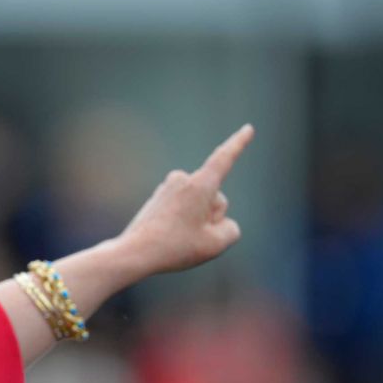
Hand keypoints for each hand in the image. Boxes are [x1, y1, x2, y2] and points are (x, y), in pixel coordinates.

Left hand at [118, 124, 254, 275]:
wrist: (134, 253)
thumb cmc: (175, 247)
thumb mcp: (216, 244)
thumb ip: (231, 229)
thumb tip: (219, 222)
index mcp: (199, 185)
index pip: (224, 159)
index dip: (238, 144)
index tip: (248, 128)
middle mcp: (182, 180)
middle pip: (215, 200)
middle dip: (211, 218)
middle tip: (189, 237)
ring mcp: (167, 188)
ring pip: (198, 206)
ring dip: (195, 222)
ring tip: (175, 237)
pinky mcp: (158, 199)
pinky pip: (183, 211)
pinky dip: (181, 224)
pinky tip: (167, 236)